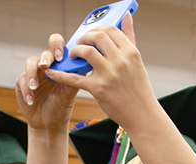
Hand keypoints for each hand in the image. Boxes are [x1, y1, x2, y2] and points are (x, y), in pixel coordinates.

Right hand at [16, 35, 78, 132]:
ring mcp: (35, 73)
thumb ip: (75, 79)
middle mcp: (48, 67)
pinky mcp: (22, 82)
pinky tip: (30, 100)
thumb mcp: (70, 94)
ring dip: (32, 74)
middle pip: (45, 53)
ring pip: (30, 62)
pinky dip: (26, 90)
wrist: (48, 123)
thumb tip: (85, 65)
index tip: (60, 56)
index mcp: (61, 66)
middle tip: (45, 66)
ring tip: (34, 87)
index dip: (58, 46)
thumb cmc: (61, 107)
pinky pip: (22, 80)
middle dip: (45, 58)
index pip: (59, 48)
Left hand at [42, 13, 159, 133]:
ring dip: (75, 51)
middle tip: (80, 44)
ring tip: (74, 56)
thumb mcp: (137, 62)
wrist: (143, 115)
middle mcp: (121, 61)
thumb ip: (130, 37)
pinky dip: (61, 75)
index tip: (92, 35)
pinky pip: (75, 78)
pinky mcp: (99, 89)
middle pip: (97, 37)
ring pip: (85, 52)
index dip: (97, 29)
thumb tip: (126, 16)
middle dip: (84, 38)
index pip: (110, 30)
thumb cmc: (139, 89)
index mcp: (131, 52)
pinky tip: (53, 73)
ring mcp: (109, 74)